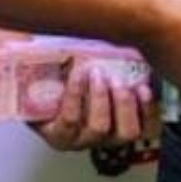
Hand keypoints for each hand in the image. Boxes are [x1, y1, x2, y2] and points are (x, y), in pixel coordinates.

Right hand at [29, 53, 153, 150]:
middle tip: (99, 73)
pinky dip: (148, 109)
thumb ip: (41, 68)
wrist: (74, 95)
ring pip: (125, 133)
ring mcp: (110, 139)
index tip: (78, 72)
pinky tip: (143, 88)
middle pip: (98, 129)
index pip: (68, 122)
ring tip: (120, 80)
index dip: (74, 98)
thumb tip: (32, 41)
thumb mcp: (43, 80)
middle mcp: (85, 141)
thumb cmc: (56, 85)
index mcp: (59, 133)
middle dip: (101, 99)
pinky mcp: (131, 131)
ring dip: (124, 104)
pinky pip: (147, 128)